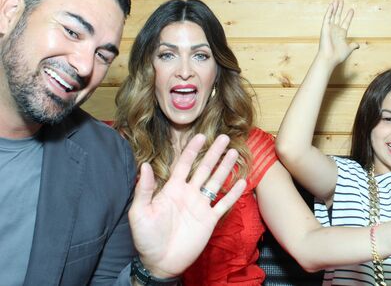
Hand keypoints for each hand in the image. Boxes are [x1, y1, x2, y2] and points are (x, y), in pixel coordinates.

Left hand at [129, 134, 245, 277]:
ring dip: (225, 167)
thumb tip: (144, 166)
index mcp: (172, 189)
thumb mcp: (139, 213)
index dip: (192, 150)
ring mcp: (200, 206)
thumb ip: (144, 190)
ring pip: (215, 182)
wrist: (160, 262)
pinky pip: (223, 204)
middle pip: (204, 168)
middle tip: (223, 137)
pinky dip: (233, 193)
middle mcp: (189, 194)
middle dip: (213, 153)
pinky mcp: (209, 220)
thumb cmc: (146, 238)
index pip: (184, 164)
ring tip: (234, 152)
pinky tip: (242, 182)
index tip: (200, 136)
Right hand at [317, 0, 358, 65]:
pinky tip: (332, 4)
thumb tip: (358, 45)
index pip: (345, 22)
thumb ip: (353, 45)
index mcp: (341, 34)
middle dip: (340, 9)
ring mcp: (330, 28)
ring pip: (332, 15)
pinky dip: (329, 11)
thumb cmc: (338, 55)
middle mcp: (335, 30)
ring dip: (335, 7)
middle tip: (341, 0)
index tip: (351, 10)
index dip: (348, 16)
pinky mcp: (325, 28)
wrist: (329, 58)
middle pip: (338, 16)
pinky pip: (327, 17)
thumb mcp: (349, 49)